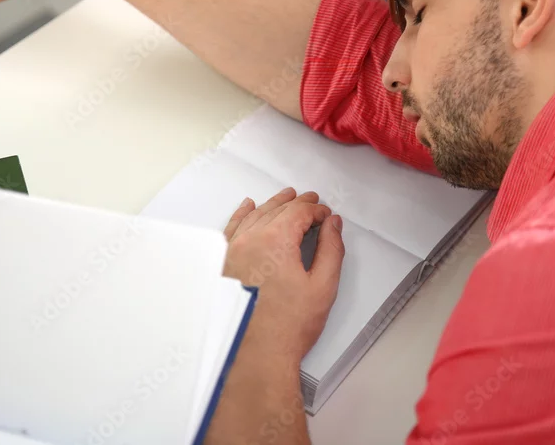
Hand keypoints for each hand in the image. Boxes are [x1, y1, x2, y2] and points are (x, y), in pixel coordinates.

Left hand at [223, 188, 344, 361]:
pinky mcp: (221, 265)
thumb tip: (332, 225)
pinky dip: (241, 215)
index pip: (299, 212)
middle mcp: (248, 240)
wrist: (256, 356)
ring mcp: (230, 252)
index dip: (316, 211)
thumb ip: (331, 248)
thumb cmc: (287, 327)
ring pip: (254, 216)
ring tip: (286, 197)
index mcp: (274, 241)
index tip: (326, 216)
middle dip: (297, 204)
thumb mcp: (322, 286)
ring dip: (272, 205)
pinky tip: (247, 207)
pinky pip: (230, 229)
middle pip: (276, 210)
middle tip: (312, 202)